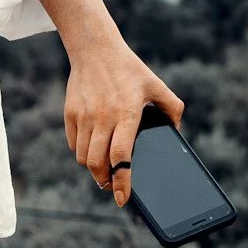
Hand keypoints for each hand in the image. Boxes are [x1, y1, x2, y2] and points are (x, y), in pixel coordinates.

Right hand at [32, 0, 184, 207]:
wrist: (94, 48)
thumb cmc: (128, 68)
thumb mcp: (155, 85)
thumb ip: (171, 108)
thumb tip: (177, 131)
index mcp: (127, 113)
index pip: (122, 155)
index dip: (122, 181)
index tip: (122, 198)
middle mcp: (103, 117)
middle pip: (98, 163)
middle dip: (105, 181)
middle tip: (112, 186)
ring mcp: (84, 116)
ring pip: (83, 158)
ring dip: (94, 170)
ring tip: (103, 171)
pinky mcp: (70, 113)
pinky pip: (74, 144)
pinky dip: (82, 153)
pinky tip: (93, 150)